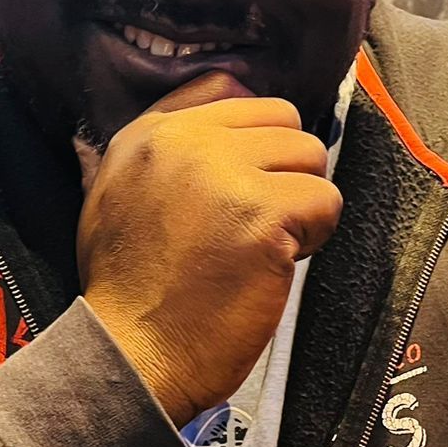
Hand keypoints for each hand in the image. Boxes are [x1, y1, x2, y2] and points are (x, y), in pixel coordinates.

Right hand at [76, 71, 340, 426]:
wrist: (131, 355)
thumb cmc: (131, 291)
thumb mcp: (121, 194)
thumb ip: (171, 147)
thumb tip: (235, 92)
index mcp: (150, 132)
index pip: (234, 91)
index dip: (256, 145)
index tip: (243, 187)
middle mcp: (186, 141)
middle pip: (284, 121)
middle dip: (283, 173)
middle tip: (254, 225)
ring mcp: (225, 175)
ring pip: (312, 155)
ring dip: (301, 204)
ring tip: (263, 246)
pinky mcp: (263, 215)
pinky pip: (326, 201)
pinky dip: (313, 237)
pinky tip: (274, 266)